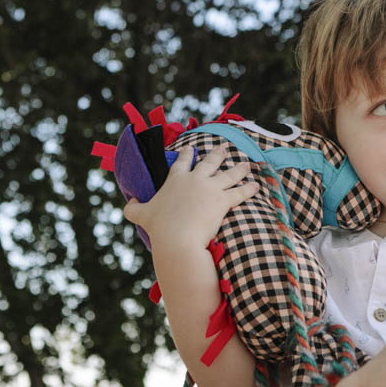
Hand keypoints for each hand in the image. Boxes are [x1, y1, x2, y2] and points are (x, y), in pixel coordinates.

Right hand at [123, 145, 258, 250]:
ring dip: (239, 169)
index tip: (191, 148)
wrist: (177, 238)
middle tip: (223, 148)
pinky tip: (256, 186)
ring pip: (229, 174)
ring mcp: (211, 188)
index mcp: (176, 179)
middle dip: (217, 154)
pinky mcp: (224, 200)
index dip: (187, 154)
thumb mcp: (142, 215)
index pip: (182, 161)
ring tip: (246, 165)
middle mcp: (195, 179)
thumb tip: (128, 201)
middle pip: (209, 162)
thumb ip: (134, 207)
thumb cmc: (159, 227)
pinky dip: (249, 189)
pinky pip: (240, 192)